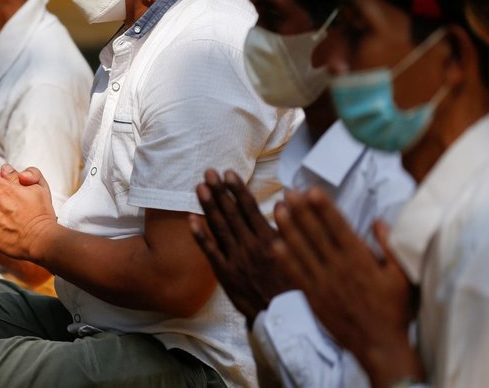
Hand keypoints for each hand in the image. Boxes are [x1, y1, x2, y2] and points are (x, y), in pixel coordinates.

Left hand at [189, 169, 290, 324]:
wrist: (284, 317)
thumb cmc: (294, 285)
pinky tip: (190, 220)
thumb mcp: (298, 254)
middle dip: (220, 191)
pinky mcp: (225, 274)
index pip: (250, 208)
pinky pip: (210, 252)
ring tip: (200, 186)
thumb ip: (289, 227)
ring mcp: (236, 260)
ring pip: (220, 228)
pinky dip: (200, 236)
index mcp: (269, 239)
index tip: (228, 173)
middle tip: (209, 172)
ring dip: (208, 206)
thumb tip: (285, 200)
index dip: (237, 190)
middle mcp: (250, 247)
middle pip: (232, 214)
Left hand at [272, 188, 422, 383]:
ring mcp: (323, 282)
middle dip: (300, 210)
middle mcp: (339, 267)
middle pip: (315, 233)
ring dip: (287, 228)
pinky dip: (284, 258)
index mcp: (360, 259)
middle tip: (288, 191)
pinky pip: (295, 273)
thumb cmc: (393, 310)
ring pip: (301, 249)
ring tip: (278, 208)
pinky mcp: (313, 296)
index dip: (323, 207)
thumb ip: (389, 246)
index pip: (338, 227)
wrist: (379, 345)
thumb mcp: (401, 276)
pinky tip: (274, 242)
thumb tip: (377, 221)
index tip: (311, 190)